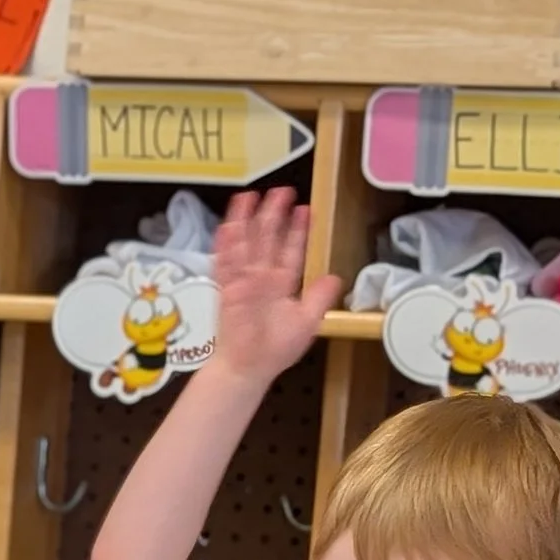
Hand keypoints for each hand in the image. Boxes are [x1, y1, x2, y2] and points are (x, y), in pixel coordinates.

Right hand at [208, 188, 338, 386]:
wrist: (249, 368)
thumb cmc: (274, 351)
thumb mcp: (308, 322)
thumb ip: (319, 298)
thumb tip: (334, 277)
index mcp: (282, 285)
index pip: (291, 251)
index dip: (298, 231)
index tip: (304, 210)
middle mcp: (262, 279)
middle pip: (268, 240)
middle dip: (274, 216)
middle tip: (281, 192)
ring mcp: (243, 282)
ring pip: (246, 244)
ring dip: (248, 221)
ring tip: (251, 197)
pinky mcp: (227, 289)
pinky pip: (225, 262)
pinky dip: (226, 244)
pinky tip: (229, 224)